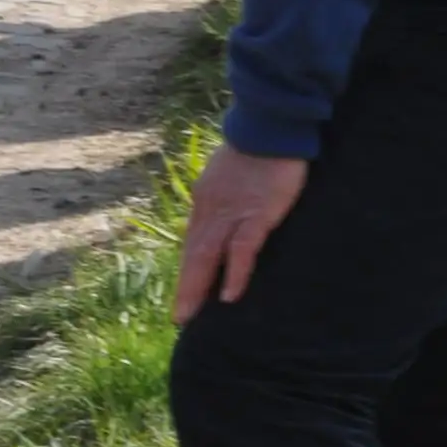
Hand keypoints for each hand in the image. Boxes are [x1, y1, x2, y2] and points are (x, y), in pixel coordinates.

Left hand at [174, 142, 309, 321]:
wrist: (268, 128)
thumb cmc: (256, 151)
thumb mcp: (232, 179)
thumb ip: (227, 200)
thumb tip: (230, 217)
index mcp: (205, 202)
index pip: (193, 243)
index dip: (188, 271)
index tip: (184, 295)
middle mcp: (211, 211)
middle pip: (193, 255)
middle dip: (186, 288)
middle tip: (179, 318)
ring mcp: (232, 214)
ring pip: (208, 256)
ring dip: (199, 287)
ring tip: (191, 315)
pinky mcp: (257, 215)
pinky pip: (242, 249)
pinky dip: (234, 272)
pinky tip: (229, 295)